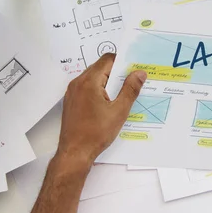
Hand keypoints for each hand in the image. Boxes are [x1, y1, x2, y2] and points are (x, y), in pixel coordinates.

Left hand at [56, 53, 146, 167]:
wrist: (75, 153)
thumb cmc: (95, 134)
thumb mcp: (119, 111)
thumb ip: (130, 89)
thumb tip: (139, 74)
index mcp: (89, 82)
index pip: (108, 59)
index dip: (123, 61)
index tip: (134, 68)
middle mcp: (78, 83)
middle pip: (100, 67)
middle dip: (117, 72)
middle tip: (132, 81)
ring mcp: (73, 92)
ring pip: (94, 77)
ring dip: (108, 82)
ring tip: (122, 94)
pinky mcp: (72, 101)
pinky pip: (87, 87)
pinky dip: (99, 89)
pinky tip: (109, 103)